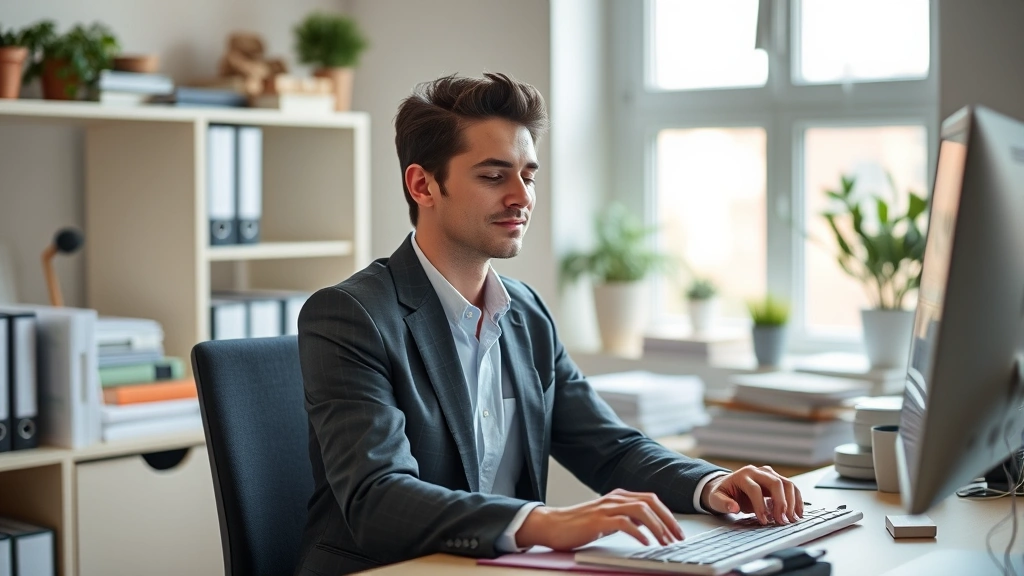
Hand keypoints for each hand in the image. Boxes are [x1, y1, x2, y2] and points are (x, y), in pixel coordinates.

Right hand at [515, 489, 683, 549]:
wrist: (552, 525)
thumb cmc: (579, 525)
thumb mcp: (607, 520)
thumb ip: (626, 519)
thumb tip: (648, 526)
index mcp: (619, 496)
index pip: (651, 499)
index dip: (668, 514)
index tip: (678, 531)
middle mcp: (614, 498)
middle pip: (651, 502)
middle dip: (668, 520)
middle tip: (678, 538)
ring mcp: (606, 507)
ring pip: (641, 511)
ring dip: (658, 527)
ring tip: (666, 542)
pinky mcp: (598, 520)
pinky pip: (624, 523)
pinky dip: (639, 533)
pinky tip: (646, 543)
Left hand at [700, 465, 803, 524]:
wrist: (727, 485)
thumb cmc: (723, 493)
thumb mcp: (716, 499)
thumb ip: (723, 503)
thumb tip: (733, 507)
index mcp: (742, 475)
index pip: (755, 489)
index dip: (760, 505)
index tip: (764, 520)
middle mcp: (757, 472)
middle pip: (775, 483)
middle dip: (781, 502)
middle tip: (782, 520)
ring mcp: (769, 474)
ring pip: (786, 483)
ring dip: (792, 502)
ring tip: (791, 518)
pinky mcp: (777, 480)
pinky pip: (791, 487)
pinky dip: (797, 499)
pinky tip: (798, 512)